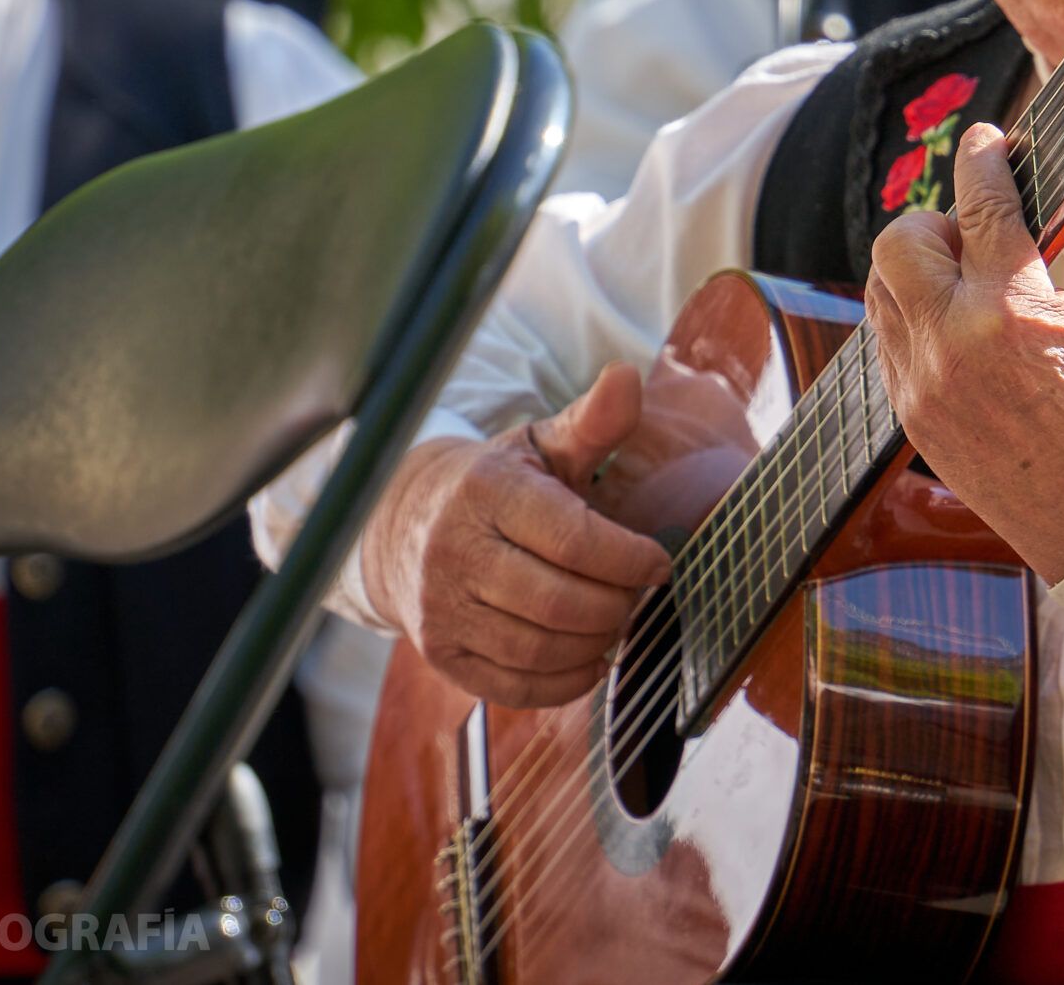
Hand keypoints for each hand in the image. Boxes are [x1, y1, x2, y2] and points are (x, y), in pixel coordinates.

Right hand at [359, 363, 670, 705]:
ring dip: (596, 643)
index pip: (574, 539)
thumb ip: (592, 422)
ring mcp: (442, 609)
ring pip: (540, 649)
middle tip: (637, 595)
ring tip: (614, 620)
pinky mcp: (442, 655)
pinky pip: (517, 686)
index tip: (659, 563)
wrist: (403, 526)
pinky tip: (589, 656)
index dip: (630, 559)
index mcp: (487, 492)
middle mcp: (455, 552)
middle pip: (561, 601)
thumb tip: (628, 377)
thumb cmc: (494, 483)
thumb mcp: (540, 445)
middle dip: (617, 605)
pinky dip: (567, 680)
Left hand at [867, 122, 1063, 580]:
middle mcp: (953, 340)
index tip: (989, 138)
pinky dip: (914, 318)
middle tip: (980, 235)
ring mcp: (922, 382)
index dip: (984, 156)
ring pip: (881, 290)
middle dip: (935, 221)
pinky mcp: (911, 416)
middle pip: (899, 240)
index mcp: (1013, 307)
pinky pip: (887, 342)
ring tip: (970, 281)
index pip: (983, 202)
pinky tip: (961, 328)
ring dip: (916, 269)